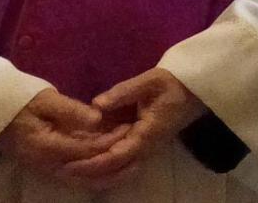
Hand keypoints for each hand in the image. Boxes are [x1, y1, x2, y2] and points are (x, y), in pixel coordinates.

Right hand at [0, 89, 126, 183]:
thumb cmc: (19, 102)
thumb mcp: (45, 99)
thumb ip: (71, 110)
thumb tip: (97, 117)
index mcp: (48, 147)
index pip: (87, 148)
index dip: (110, 140)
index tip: (130, 128)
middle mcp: (49, 165)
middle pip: (87, 172)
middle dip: (113, 162)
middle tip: (137, 149)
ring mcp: (47, 169)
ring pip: (82, 179)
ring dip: (106, 173)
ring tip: (131, 161)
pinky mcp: (48, 167)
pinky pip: (75, 175)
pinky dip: (94, 172)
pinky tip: (109, 162)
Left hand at [60, 69, 205, 185]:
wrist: (195, 89)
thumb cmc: (173, 83)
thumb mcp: (150, 81)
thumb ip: (124, 92)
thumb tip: (96, 105)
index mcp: (146, 135)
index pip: (115, 157)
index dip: (91, 163)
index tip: (68, 164)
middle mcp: (146, 149)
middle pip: (115, 173)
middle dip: (89, 176)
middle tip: (63, 172)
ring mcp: (146, 150)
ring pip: (119, 173)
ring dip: (96, 175)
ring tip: (72, 171)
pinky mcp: (144, 146)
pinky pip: (123, 164)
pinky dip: (105, 168)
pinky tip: (88, 162)